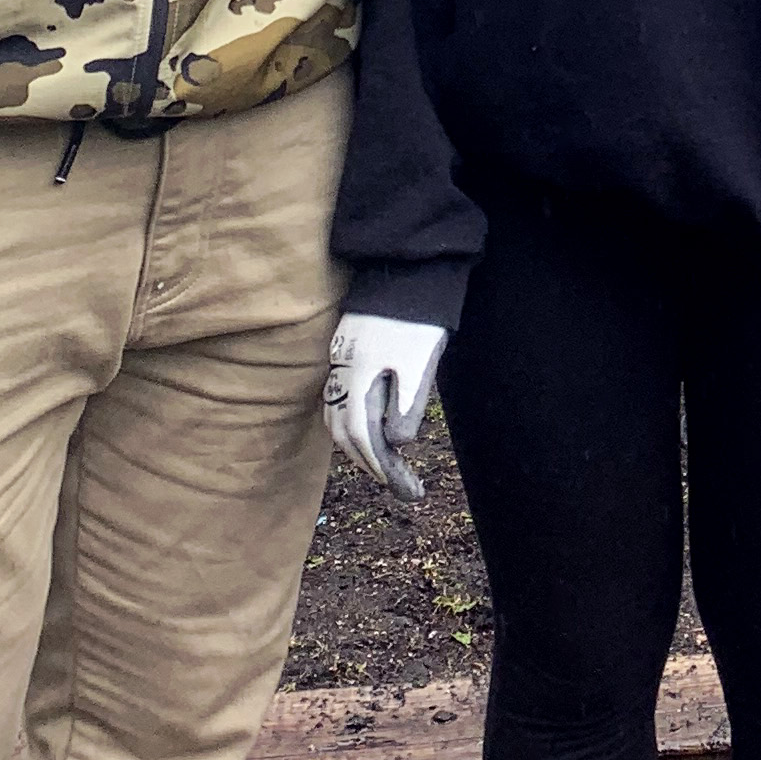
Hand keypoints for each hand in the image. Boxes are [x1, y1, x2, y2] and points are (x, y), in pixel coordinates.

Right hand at [324, 312, 448, 503]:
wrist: (407, 269)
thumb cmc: (419, 317)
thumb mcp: (421, 362)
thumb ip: (408, 403)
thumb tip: (395, 444)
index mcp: (360, 377)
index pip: (363, 436)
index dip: (383, 468)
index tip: (408, 490)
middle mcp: (343, 372)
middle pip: (345, 432)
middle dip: (370, 464)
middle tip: (400, 485)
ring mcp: (341, 361)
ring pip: (339, 417)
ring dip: (359, 446)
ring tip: (386, 466)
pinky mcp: (346, 352)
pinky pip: (340, 399)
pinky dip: (353, 423)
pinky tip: (370, 429)